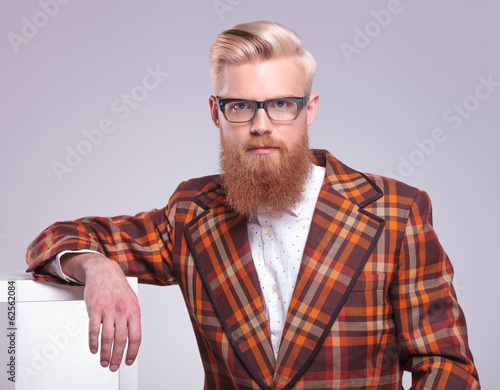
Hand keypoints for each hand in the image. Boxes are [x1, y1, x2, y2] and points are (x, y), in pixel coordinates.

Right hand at [61, 253, 140, 370]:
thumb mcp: (132, 300)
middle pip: (121, 341)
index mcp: (134, 310)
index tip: (129, 360)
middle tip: (114, 366)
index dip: (132, 352)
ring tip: (104, 361)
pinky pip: (93, 330)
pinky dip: (93, 343)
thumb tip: (132, 338)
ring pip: (107, 338)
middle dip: (118, 357)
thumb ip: (132, 318)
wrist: (103, 271)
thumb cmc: (118, 286)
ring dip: (105, 354)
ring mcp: (108, 310)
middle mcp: (122, 311)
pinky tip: (93, 349)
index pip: (136, 337)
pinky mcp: (94, 309)